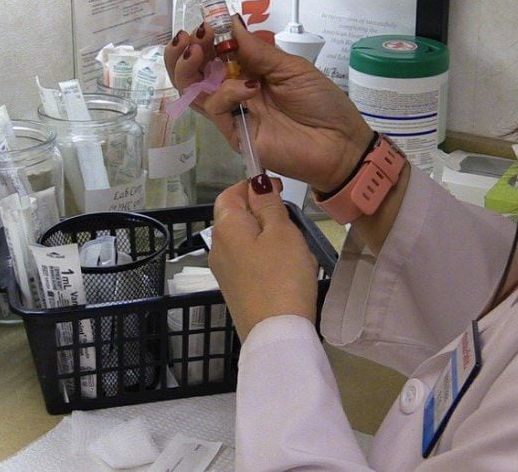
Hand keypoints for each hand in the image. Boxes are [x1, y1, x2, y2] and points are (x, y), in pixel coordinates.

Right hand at [164, 16, 373, 192]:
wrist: (339, 144)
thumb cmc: (322, 103)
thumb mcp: (291, 68)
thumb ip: (258, 50)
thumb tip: (229, 22)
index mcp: (250, 71)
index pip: (215, 53)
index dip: (205, 37)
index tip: (205, 22)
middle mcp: (235, 91)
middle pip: (195, 73)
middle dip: (186, 51)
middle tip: (194, 36)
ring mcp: (234, 113)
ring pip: (194, 92)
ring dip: (188, 67)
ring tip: (196, 49)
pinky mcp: (235, 135)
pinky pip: (216, 109)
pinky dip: (226, 93)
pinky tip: (246, 87)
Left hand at [210, 178, 318, 340]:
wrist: (276, 333)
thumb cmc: (282, 276)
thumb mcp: (282, 231)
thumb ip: (268, 204)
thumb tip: (257, 183)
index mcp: (225, 227)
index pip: (230, 194)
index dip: (253, 186)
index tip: (280, 189)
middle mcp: (218, 247)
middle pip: (240, 218)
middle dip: (267, 216)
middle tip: (294, 225)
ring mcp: (225, 272)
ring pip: (250, 242)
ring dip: (274, 240)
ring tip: (299, 253)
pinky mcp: (237, 290)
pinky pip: (253, 264)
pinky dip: (271, 261)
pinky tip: (292, 274)